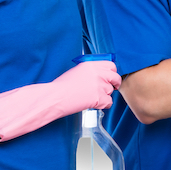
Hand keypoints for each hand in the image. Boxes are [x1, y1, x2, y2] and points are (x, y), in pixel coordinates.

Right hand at [0, 60, 120, 142]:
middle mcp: (98, 73)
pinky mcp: (99, 98)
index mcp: (91, 64)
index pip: (111, 65)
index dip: (112, 72)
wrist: (55, 97)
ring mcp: (99, 86)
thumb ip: (90, 71)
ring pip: (110, 91)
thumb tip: (100, 75)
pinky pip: (109, 102)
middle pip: (115, 77)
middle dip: (115, 83)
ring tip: (92, 97)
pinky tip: (95, 104)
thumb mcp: (76, 71)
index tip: (111, 76)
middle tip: (112, 87)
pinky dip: (103, 105)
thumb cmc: (61, 86)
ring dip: (104, 95)